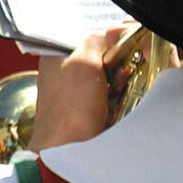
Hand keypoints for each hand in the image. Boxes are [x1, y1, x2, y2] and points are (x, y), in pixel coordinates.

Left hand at [29, 24, 131, 150]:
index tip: (129, 38)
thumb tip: (112, 30)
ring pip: (108, 75)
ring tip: (120, 88)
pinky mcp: (86, 110)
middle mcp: (61, 70)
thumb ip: (96, 40)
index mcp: (53, 55)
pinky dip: (118, 96)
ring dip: (120, 80)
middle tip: (124, 68)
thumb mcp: (83, 64)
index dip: (110, 36)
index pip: (87, 34)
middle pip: (100, 55)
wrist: (68, 152)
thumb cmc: (71, 108)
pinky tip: (119, 102)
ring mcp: (73, 91)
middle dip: (117, 60)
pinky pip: (109, 95)